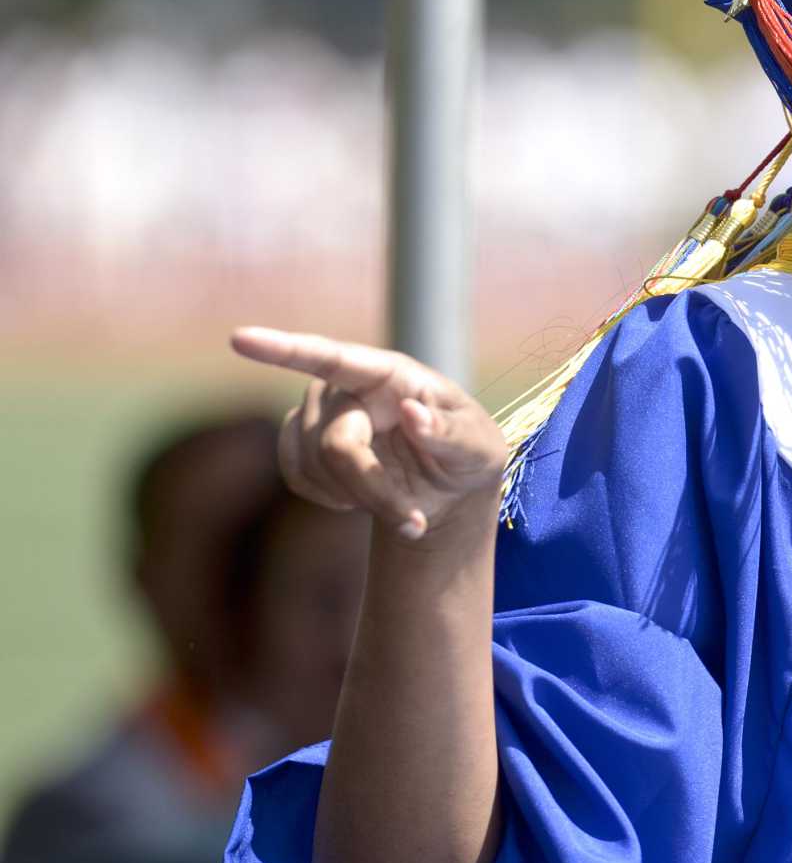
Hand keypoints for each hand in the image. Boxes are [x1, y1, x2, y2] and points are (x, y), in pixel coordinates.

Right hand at [231, 327, 509, 543]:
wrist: (445, 487)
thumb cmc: (466, 455)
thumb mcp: (480, 448)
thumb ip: (451, 433)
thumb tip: (414, 413)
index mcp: (391, 374)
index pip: (333, 358)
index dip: (285, 350)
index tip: (239, 338)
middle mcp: (345, 388)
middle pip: (335, 445)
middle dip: (372, 490)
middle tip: (414, 525)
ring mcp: (316, 414)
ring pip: (312, 465)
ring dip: (358, 498)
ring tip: (400, 504)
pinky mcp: (298, 445)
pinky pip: (297, 477)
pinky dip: (333, 498)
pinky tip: (363, 493)